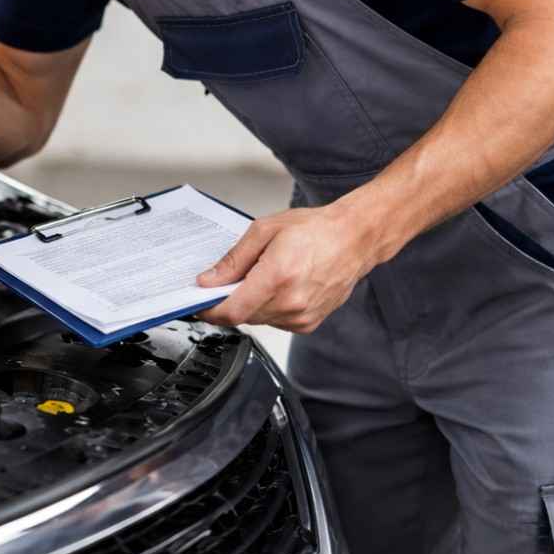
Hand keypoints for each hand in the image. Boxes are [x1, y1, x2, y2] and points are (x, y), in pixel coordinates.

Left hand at [194, 206, 377, 333]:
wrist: (354, 238)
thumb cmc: (314, 230)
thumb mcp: (264, 231)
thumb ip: (233, 260)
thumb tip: (209, 280)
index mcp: (277, 276)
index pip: (232, 310)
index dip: (209, 310)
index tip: (198, 303)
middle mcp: (291, 302)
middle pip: (242, 316)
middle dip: (228, 301)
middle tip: (228, 280)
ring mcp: (302, 316)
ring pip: (258, 319)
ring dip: (249, 304)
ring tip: (262, 276)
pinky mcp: (309, 323)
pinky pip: (275, 321)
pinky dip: (268, 307)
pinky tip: (278, 287)